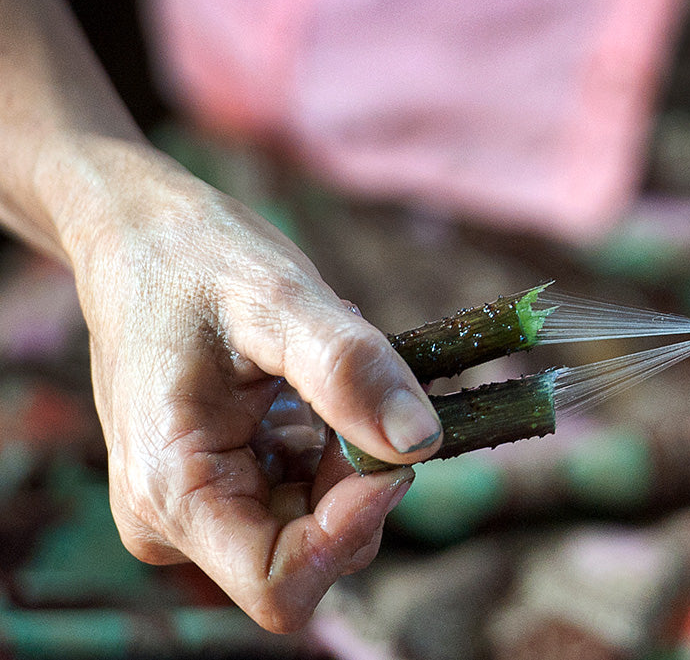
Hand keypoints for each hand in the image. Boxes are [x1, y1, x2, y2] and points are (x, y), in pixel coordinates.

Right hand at [67, 142, 441, 631]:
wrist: (138, 236)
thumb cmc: (194, 259)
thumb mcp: (278, 297)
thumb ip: (349, 369)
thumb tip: (420, 441)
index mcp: (171, 493)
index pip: (280, 583)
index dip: (351, 530)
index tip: (395, 454)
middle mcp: (175, 522)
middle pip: (309, 559)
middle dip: (354, 485)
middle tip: (352, 390)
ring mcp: (199, 511)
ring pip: (319, 529)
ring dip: (346, 460)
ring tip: (317, 376)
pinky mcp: (224, 490)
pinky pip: (309, 497)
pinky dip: (332, 449)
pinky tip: (308, 388)